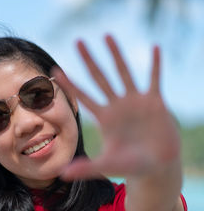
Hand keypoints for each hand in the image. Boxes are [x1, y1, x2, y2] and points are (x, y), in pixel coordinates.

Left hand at [52, 35, 180, 179]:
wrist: (155, 167)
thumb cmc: (130, 166)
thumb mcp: (106, 166)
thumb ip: (85, 168)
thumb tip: (61, 175)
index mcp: (104, 117)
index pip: (82, 96)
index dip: (69, 84)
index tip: (54, 71)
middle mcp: (117, 105)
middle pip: (99, 77)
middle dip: (88, 60)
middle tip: (78, 41)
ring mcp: (136, 102)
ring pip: (123, 72)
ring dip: (116, 54)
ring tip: (107, 35)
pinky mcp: (155, 102)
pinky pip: (154, 79)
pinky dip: (155, 65)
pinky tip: (154, 48)